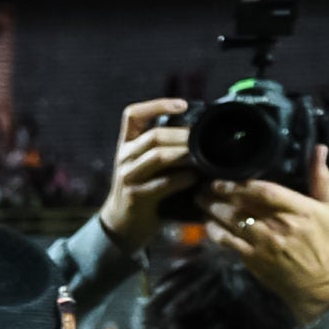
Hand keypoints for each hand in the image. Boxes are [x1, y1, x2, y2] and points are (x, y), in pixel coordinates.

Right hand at [96, 97, 195, 251]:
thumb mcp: (147, 165)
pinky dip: (182, 179)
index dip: (157, 105)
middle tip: (206, 138)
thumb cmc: (144, 190)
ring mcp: (127, 177)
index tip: (184, 105)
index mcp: (126, 145)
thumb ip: (165, 148)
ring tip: (203, 156)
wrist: (123, 224)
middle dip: (183, 135)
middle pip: (153, 135)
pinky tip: (195, 179)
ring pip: (157, 156)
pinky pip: (162, 183)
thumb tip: (199, 133)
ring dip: (184, 154)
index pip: (133, 114)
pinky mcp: (135, 196)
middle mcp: (124, 157)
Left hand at [202, 143, 328, 325]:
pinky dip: (215, 232)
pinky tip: (207, 223)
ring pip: (232, 222)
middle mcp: (280, 226)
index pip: (267, 192)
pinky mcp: (252, 259)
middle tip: (205, 186)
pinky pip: (228, 242)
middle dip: (221, 194)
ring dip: (213, 210)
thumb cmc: (322, 240)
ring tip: (201, 200)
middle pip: (244, 205)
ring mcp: (264, 244)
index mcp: (300, 210)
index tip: (226, 178)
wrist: (316, 281)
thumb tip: (320, 148)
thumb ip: (322, 178)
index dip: (243, 184)